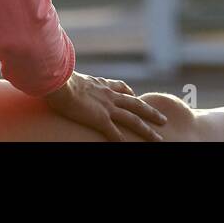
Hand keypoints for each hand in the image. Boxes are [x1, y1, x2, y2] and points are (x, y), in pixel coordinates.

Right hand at [44, 71, 167, 140]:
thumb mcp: (71, 76)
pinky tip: (129, 147)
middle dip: (150, 112)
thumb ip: (73, 78)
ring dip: (147, 130)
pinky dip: (123, 141)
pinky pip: (115, 133)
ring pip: (133, 120)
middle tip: (163, 119)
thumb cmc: (60, 79)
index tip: (136, 96)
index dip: (130, 93)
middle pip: (136, 104)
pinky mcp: (100, 119)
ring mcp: (107, 108)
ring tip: (158, 138)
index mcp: (102, 84)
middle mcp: (109, 95)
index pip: (121, 87)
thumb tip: (61, 75)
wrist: (60, 83)